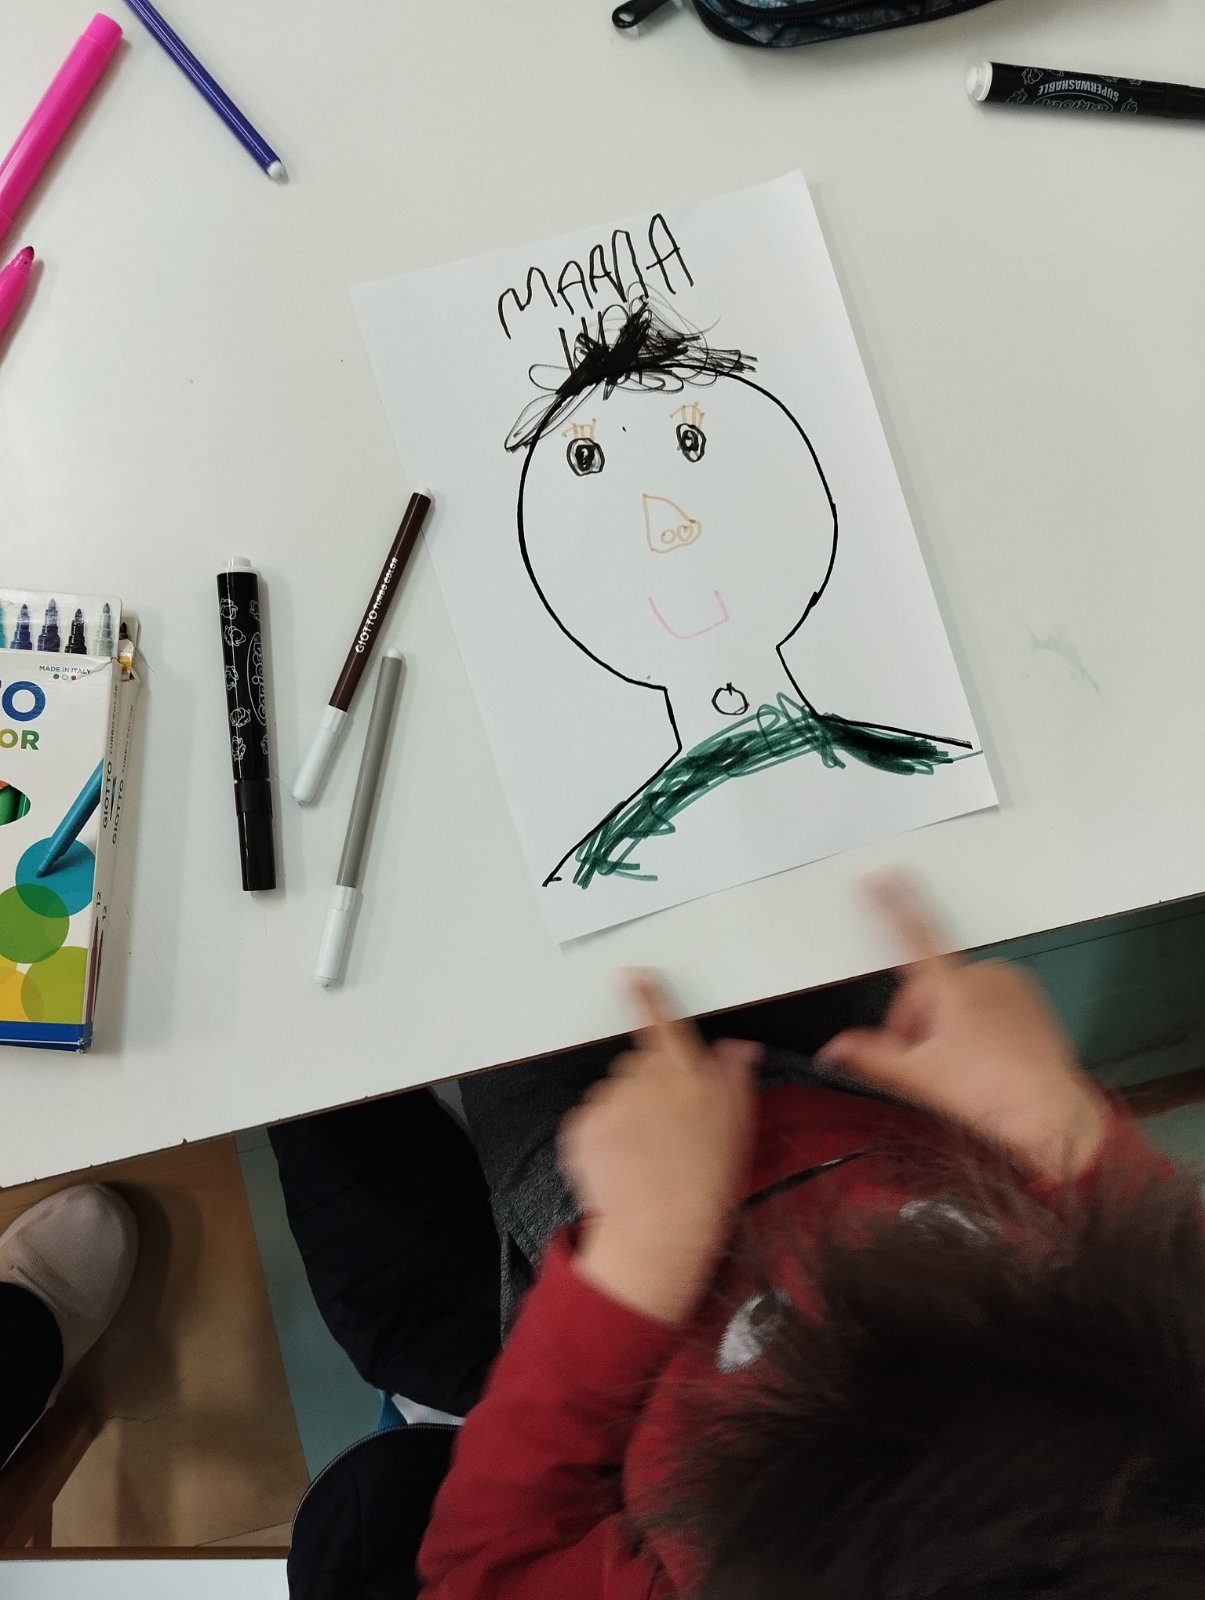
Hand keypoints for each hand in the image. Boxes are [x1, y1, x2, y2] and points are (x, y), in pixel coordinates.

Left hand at [559, 972, 758, 1322]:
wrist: (661, 1232)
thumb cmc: (707, 1181)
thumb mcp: (737, 1126)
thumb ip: (734, 1078)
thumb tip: (739, 1046)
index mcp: (688, 1075)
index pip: (665, 1025)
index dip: (648, 998)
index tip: (633, 975)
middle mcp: (647, 1079)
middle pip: (637, 1065)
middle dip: (646, 1087)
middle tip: (663, 1130)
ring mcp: (611, 1101)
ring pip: (613, 1093)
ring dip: (623, 1114)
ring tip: (643, 1154)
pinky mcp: (582, 1125)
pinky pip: (589, 1120)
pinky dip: (601, 1137)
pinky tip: (621, 1164)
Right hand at [817, 877, 1108, 1179]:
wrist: (1052, 1114)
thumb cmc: (997, 1094)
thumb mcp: (919, 1077)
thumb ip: (871, 1056)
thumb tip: (836, 1049)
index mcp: (952, 986)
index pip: (912, 932)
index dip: (890, 903)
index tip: (878, 878)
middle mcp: (983, 976)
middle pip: (927, 987)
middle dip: (916, 1022)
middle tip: (922, 1061)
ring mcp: (1010, 985)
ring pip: (955, 996)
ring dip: (944, 1024)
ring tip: (958, 1065)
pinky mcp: (1029, 998)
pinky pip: (985, 1001)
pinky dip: (974, 1022)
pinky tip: (981, 1056)